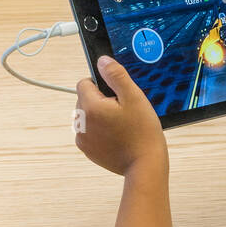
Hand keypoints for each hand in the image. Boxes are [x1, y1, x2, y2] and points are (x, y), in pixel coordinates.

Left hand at [74, 55, 167, 176]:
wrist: (145, 166)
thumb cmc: (143, 133)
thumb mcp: (134, 98)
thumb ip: (116, 75)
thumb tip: (102, 61)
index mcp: (90, 106)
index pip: (84, 82)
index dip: (102, 86)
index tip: (117, 97)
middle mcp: (80, 122)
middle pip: (85, 100)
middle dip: (101, 102)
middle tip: (122, 114)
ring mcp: (82, 138)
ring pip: (87, 117)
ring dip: (99, 117)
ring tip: (120, 127)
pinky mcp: (88, 151)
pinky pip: (90, 133)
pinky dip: (100, 133)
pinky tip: (117, 138)